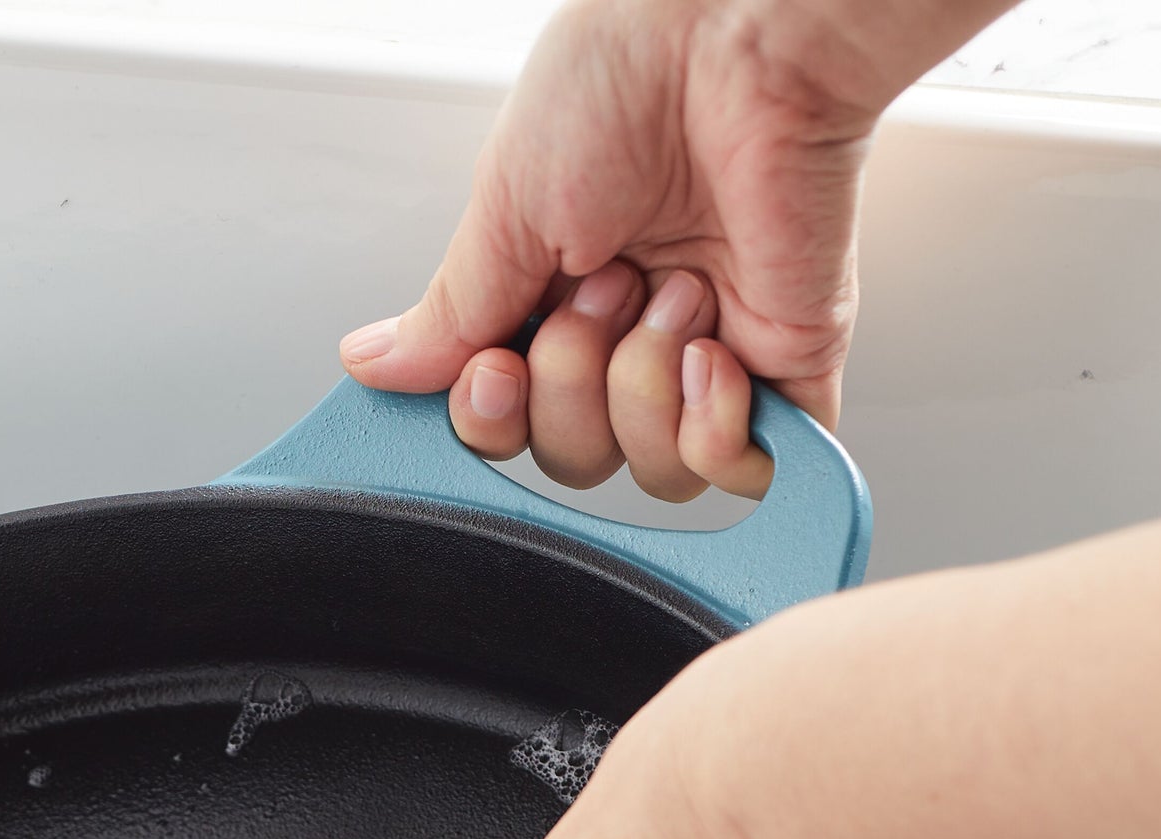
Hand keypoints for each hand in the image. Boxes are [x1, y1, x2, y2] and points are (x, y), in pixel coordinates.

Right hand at [338, 0, 968, 491]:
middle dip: (573, 386)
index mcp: (557, 293)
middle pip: (573, 459)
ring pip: (650, 472)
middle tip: (602, 288)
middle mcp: (630, 332)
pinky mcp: (784, 365)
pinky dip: (713, 429)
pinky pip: (740, 470)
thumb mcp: (504, 204)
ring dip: (643, 389)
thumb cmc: (635, 74)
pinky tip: (711, 353)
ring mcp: (709, 352)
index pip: (509, 423)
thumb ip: (449, 311)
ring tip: (671, 290)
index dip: (495, 421)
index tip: (495, 369)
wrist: (744, 35)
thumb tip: (376, 366)